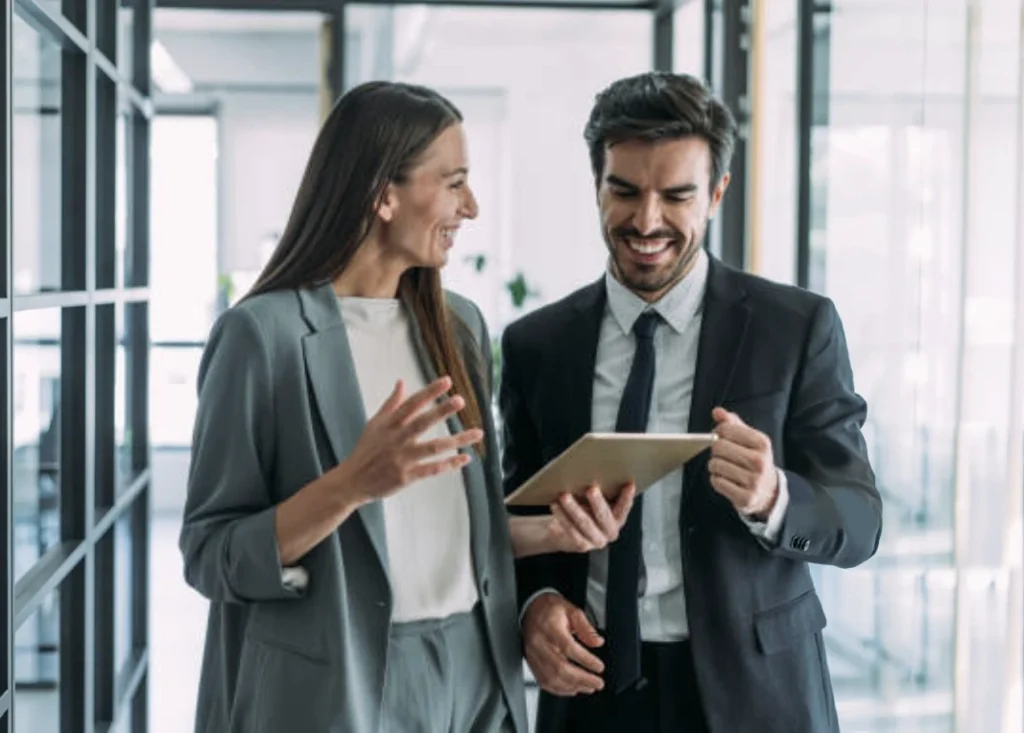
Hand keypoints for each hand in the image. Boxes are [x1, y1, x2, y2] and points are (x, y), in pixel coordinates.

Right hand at [335, 377, 482, 504]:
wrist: (352, 481)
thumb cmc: (365, 450)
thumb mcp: (374, 424)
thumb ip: (391, 403)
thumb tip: (401, 382)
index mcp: (389, 424)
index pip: (412, 403)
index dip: (429, 392)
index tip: (447, 381)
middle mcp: (397, 439)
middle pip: (422, 422)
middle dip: (441, 411)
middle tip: (460, 400)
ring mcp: (402, 459)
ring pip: (433, 447)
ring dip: (457, 440)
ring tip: (477, 433)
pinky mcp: (406, 476)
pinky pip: (432, 469)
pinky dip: (449, 464)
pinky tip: (465, 457)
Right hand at [522, 594, 604, 696]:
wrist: (531, 609)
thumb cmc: (551, 610)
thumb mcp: (571, 611)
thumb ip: (585, 627)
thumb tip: (597, 642)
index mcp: (549, 627)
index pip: (568, 647)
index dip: (585, 660)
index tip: (599, 667)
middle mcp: (539, 643)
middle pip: (560, 667)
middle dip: (582, 679)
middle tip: (598, 683)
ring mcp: (533, 655)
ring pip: (551, 678)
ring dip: (572, 686)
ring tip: (588, 687)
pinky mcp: (531, 663)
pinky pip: (544, 681)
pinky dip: (560, 689)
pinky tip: (572, 689)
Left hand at [546, 483, 635, 553]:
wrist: (566, 533)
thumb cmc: (584, 509)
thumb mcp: (593, 501)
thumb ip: (598, 492)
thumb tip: (591, 474)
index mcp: (618, 518)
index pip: (624, 508)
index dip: (627, 497)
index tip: (629, 484)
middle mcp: (610, 531)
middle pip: (604, 516)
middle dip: (597, 502)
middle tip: (591, 489)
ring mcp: (597, 540)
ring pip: (584, 523)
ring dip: (573, 509)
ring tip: (563, 496)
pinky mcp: (582, 545)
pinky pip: (571, 532)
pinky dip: (562, 520)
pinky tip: (555, 509)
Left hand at [709, 407, 778, 519]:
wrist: (769, 491)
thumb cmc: (755, 460)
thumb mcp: (750, 439)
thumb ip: (733, 423)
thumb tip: (717, 412)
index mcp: (762, 443)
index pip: (726, 429)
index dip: (718, 432)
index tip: (721, 436)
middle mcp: (760, 462)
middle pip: (718, 447)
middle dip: (716, 450)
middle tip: (722, 454)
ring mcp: (753, 481)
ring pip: (715, 465)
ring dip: (715, 466)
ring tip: (725, 468)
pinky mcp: (745, 497)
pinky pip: (717, 482)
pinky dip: (717, 480)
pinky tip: (726, 480)